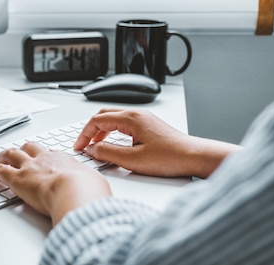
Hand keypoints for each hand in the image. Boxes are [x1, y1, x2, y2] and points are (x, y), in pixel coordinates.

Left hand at [0, 142, 110, 225]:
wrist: (76, 192)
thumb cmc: (88, 190)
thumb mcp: (96, 183)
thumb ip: (91, 184)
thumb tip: (95, 190)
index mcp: (64, 160)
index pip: (51, 154)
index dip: (44, 156)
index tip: (43, 160)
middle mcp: (44, 159)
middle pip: (29, 147)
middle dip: (22, 149)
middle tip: (17, 154)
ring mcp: (29, 167)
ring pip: (11, 154)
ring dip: (2, 156)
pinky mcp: (17, 179)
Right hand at [74, 108, 239, 178]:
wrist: (195, 157)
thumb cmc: (170, 157)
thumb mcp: (133, 160)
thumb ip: (108, 153)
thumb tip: (91, 150)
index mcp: (130, 118)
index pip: (97, 120)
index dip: (84, 134)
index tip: (79, 147)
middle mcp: (136, 114)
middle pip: (103, 115)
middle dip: (90, 130)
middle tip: (83, 145)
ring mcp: (143, 118)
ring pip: (113, 118)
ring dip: (101, 130)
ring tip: (95, 146)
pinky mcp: (148, 125)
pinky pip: (123, 122)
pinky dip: (112, 131)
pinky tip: (112, 144)